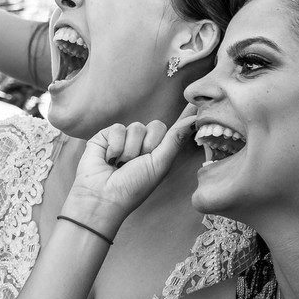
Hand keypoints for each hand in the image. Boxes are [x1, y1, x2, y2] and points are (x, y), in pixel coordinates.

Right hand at [63, 106, 197, 222]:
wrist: (102, 196)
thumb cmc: (133, 187)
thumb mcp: (159, 164)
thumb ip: (175, 139)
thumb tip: (193, 120)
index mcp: (158, 152)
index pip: (174, 130)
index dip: (184, 117)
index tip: (196, 103)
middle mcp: (142, 144)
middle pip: (156, 126)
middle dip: (149, 145)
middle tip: (137, 163)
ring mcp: (123, 138)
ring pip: (136, 127)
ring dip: (130, 150)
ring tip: (120, 164)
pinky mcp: (105, 136)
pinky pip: (118, 128)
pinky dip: (115, 146)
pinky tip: (109, 159)